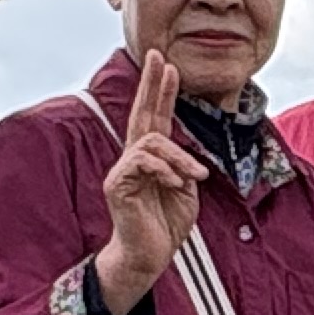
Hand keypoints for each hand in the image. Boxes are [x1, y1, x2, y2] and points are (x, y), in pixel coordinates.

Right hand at [89, 48, 211, 311]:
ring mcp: (124, 170)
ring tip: (194, 177)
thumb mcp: (186, 191)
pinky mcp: (118, 184)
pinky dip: (165, 170)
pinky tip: (175, 184)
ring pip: (151, 141)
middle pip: (142, 114)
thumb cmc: (166, 226)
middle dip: (152, 85)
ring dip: (179, 157)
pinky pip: (142, 162)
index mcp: (153, 159)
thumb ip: (185, 168)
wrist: (150, 257)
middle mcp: (134, 159)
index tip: (170, 66)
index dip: (162, 92)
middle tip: (159, 57)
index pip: (156, 118)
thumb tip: (187, 157)